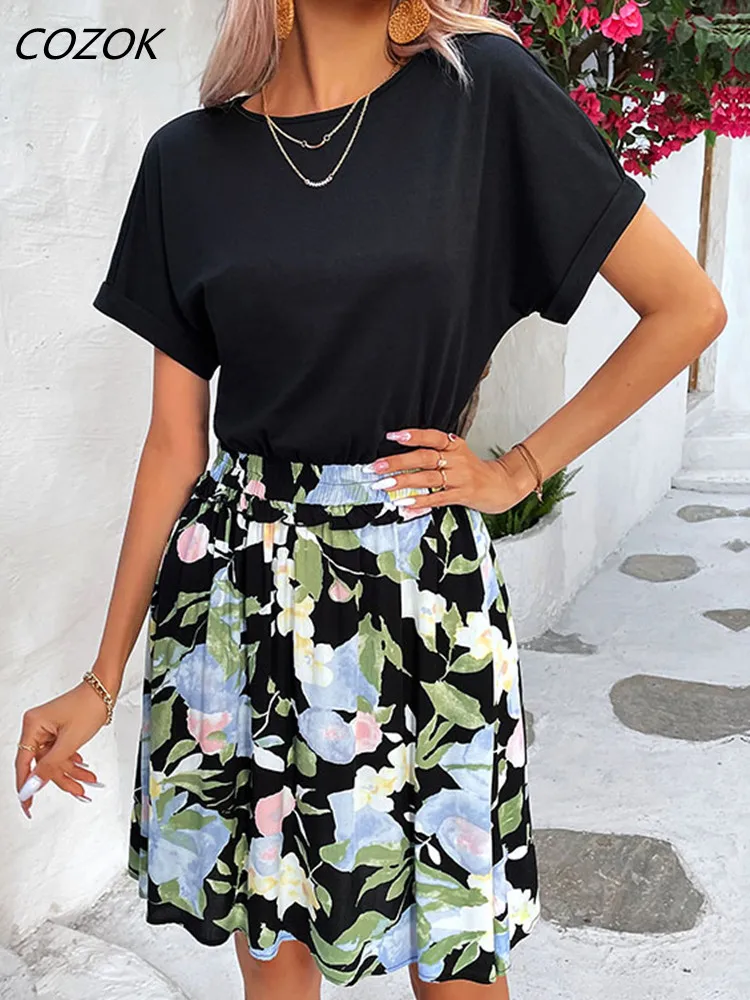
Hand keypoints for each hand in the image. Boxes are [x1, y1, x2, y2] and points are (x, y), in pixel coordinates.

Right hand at [15, 677, 108, 817]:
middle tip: (77, 791)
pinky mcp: (58, 731)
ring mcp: (48, 729)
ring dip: (71, 771)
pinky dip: (72, 761)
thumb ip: (50, 766)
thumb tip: (32, 785)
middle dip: (62, 778)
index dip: (26, 786)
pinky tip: (83, 768)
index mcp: (33, 726)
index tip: (28, 804)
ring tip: (87, 780)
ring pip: (54, 760)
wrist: (105, 690)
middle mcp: (37, 727)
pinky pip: (61, 752)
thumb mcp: (70, 741)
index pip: (23, 764)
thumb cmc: (89, 705)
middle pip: (43, 764)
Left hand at [368, 428, 536, 514]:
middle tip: (377, 467)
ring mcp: (460, 478)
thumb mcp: (458, 454)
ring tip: (384, 486)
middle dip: (398, 462)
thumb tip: (401, 457)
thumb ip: (435, 451)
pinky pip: (437, 498)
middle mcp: (457, 459)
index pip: (432, 436)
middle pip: (424, 457)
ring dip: (404, 482)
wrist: (501, 485)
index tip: (391, 436)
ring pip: (428, 478)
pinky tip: (404, 504)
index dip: (412, 436)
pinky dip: (420, 502)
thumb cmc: (473, 470)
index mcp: (454, 445)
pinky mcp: (462, 495)